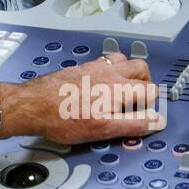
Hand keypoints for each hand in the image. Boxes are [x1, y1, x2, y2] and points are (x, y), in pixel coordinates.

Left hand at [0, 53, 163, 144]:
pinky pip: (102, 61)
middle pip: (140, 67)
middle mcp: (108, 72)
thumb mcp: (103, 128)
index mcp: (118, 87)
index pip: (150, 89)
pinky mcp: (79, 68)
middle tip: (140, 98)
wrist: (32, 105)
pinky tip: (100, 84)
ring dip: (128, 71)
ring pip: (121, 59)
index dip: (153, 104)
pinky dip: (109, 69)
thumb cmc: (62, 117)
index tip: (146, 114)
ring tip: (123, 88)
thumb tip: (157, 122)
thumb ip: (133, 124)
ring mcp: (93, 67)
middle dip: (146, 82)